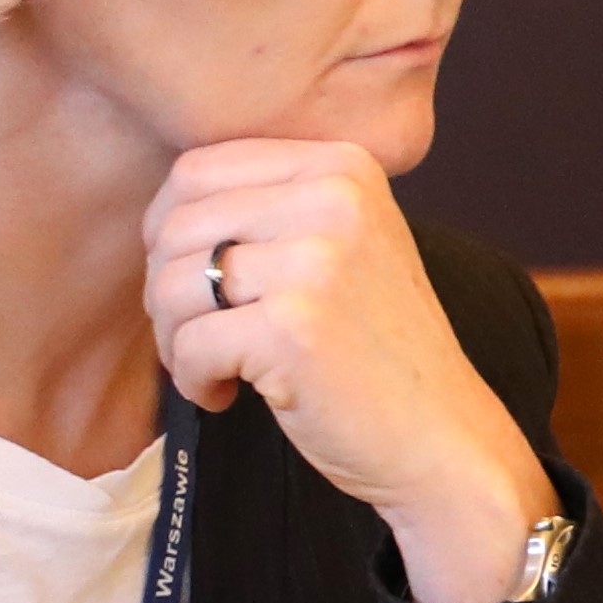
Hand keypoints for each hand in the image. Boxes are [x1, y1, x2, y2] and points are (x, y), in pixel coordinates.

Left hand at [140, 138, 548, 602]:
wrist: (440, 435)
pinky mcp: (293, 328)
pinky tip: (231, 394)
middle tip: (201, 336)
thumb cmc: (375, 347)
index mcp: (344, 167)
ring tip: (216, 367)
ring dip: (174, 339)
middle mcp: (334, 200)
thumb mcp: (346, 244)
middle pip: (176, 226)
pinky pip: (189, 344)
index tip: (199, 284)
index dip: (170, 231)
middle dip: (167, 291)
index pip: (198, 169)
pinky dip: (194, 381)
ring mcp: (317, 263)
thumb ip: (274, 205)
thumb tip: (161, 204)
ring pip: (173, 285)